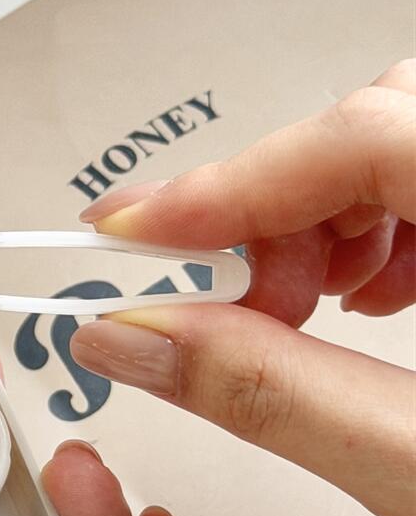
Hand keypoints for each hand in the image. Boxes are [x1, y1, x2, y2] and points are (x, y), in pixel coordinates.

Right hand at [68, 61, 415, 515]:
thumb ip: (270, 396)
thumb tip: (130, 339)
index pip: (363, 136)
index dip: (225, 187)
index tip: (128, 238)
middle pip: (378, 119)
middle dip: (277, 207)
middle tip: (234, 298)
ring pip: (402, 138)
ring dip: (326, 218)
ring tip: (305, 310)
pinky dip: (379, 225)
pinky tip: (369, 295)